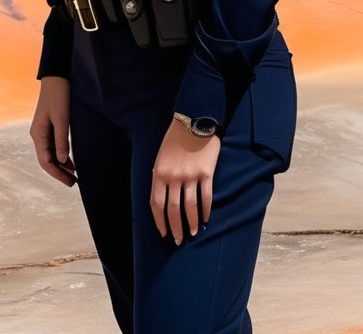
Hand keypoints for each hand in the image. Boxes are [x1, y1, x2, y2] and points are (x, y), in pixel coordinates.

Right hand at [30, 76, 76, 185]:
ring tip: (74, 176)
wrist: (56, 77)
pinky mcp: (50, 127)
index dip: (58, 174)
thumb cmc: (59, 96)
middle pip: (47, 160)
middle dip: (59, 173)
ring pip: (51, 155)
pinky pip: (54, 146)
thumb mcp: (62, 118)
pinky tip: (71, 162)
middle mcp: (38, 135)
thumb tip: (62, 161)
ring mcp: (43, 132)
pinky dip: (62, 156)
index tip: (70, 182)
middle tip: (74, 183)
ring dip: (61, 166)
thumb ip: (61, 140)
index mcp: (38, 134)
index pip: (46, 161)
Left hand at [150, 116, 221, 244]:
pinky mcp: (206, 173)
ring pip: (190, 207)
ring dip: (192, 223)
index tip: (163, 233)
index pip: (156, 204)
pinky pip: (206, 197)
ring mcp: (190, 176)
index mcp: (159, 174)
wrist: (194, 121)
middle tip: (178, 240)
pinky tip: (206, 218)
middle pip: (173, 210)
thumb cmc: (175, 140)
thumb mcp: (160, 158)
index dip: (160, 221)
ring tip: (193, 233)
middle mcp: (173, 177)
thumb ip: (160, 178)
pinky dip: (206, 210)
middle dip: (175, 228)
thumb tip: (161, 199)